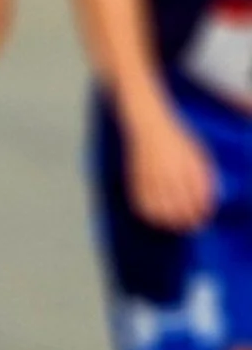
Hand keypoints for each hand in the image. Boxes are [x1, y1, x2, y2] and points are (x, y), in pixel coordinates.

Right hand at [123, 98, 216, 230]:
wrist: (148, 124)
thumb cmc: (177, 139)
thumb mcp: (198, 152)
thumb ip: (206, 174)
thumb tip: (213, 197)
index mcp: (189, 166)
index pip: (199, 198)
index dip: (202, 212)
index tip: (203, 218)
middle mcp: (171, 173)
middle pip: (180, 208)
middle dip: (187, 221)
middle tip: (189, 225)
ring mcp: (152, 177)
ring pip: (161, 211)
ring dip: (169, 222)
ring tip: (173, 224)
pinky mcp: (136, 179)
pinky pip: (142, 205)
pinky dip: (150, 216)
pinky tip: (156, 217)